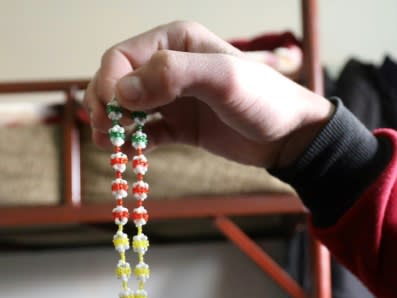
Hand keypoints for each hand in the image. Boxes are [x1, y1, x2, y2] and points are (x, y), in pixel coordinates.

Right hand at [84, 21, 333, 167]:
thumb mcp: (223, 79)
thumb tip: (122, 90)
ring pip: (125, 108)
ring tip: (112, 147)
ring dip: (113, 126)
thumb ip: (173, 76)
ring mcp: (172, 97)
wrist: (291, 136)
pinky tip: (130, 157)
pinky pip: (144, 133)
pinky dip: (132, 144)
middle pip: (117, 82)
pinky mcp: (179, 126)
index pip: (122, 57)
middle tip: (106, 134)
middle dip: (105, 106)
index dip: (109, 83)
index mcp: (176, 41)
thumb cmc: (263, 100)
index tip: (111, 113)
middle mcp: (169, 66)